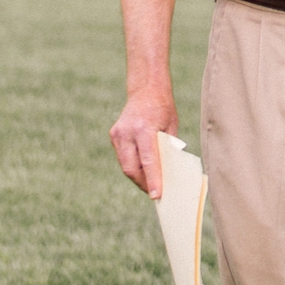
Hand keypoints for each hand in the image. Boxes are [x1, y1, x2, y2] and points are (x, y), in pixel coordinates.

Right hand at [109, 78, 178, 198]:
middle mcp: (127, 132)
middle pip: (131, 168)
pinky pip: (123, 157)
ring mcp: (117, 134)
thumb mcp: (171, 127)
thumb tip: (167, 174)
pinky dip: (133, 165)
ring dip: (137, 176)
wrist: (146, 89)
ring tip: (150, 183)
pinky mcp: (114, 135)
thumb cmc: (163, 108)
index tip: (157, 196)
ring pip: (126, 165)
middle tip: (155, 192)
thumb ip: (167, 149)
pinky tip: (143, 169)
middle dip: (143, 183)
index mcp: (143, 129)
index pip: (148, 161)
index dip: (153, 180)